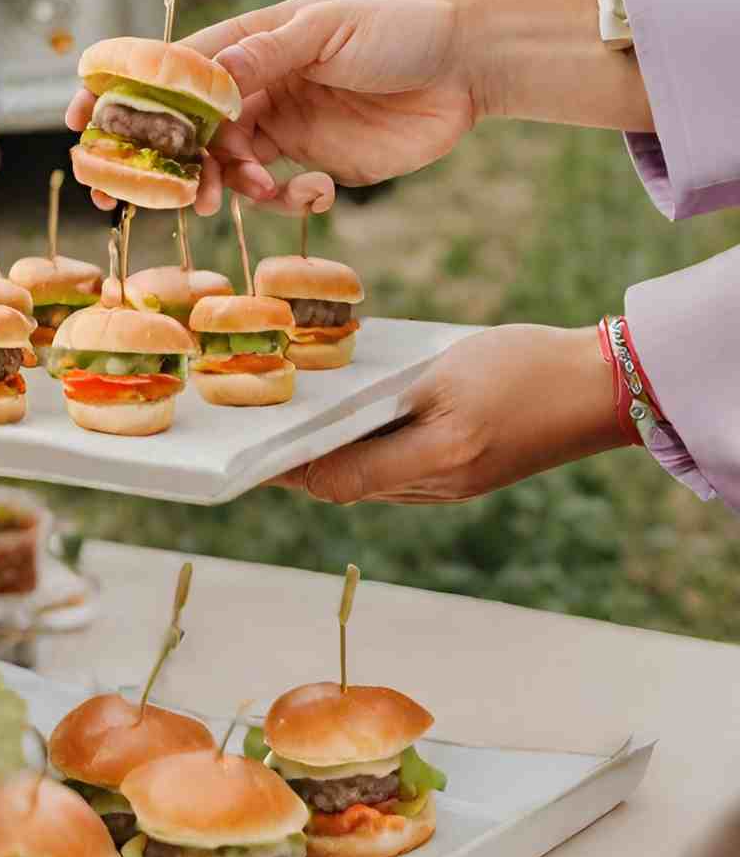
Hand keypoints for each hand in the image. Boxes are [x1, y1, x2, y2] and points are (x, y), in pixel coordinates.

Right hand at [64, 0, 469, 213]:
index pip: (175, 69)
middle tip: (134, 197)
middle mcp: (259, 84)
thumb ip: (266, 55)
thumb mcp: (331, 29)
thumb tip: (205, 78)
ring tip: (230, 200)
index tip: (84, 123)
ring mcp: (285, 124)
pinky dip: (276, 200)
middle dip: (161, 161)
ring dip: (220, 186)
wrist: (471, 66)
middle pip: (189, 127)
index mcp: (253, 41)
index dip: (128, 96)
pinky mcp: (315, 161)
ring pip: (226, 165)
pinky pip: (273, 190)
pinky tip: (306, 192)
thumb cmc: (404, 27)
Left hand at [275, 324, 625, 504]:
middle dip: (306, 463)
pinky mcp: (468, 476)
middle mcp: (438, 487)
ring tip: (305, 425)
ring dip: (339, 459)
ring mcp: (454, 487)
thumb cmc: (525, 368)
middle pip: (349, 486)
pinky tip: (363, 423)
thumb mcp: (444, 376)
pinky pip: (403, 473)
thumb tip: (330, 429)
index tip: (250, 453)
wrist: (605, 386)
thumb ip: (384, 405)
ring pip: (374, 482)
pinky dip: (374, 453)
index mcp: (432, 461)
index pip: (335, 481)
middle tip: (266, 432)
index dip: (287, 470)